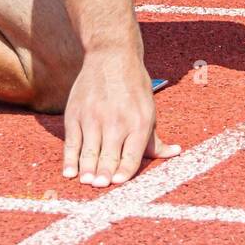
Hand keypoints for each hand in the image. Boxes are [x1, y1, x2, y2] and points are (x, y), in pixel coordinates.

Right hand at [62, 47, 179, 186]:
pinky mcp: (75, 115)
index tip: (117, 183)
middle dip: (104, 175)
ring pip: (89, 152)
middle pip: (109, 156)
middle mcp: (116, 121)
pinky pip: (72, 143)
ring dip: (87, 171)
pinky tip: (69, 172)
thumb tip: (175, 154)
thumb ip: (155, 138)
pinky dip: (70, 160)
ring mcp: (93, 118)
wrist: (111, 57)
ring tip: (87, 182)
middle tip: (100, 186)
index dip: (124, 172)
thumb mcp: (149, 110)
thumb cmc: (134, 88)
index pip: (132, 155)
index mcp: (139, 122)